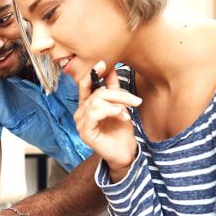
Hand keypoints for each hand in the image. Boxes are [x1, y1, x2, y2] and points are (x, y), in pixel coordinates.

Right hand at [73, 61, 141, 181]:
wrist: (125, 152)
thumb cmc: (121, 131)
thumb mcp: (119, 106)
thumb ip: (113, 89)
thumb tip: (111, 68)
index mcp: (86, 105)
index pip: (85, 86)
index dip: (92, 74)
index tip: (103, 63)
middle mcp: (80, 113)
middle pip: (96, 93)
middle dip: (118, 94)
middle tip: (135, 100)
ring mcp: (80, 123)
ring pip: (97, 101)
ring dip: (117, 103)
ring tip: (128, 111)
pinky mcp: (85, 132)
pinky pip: (95, 113)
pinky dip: (110, 111)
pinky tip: (121, 115)